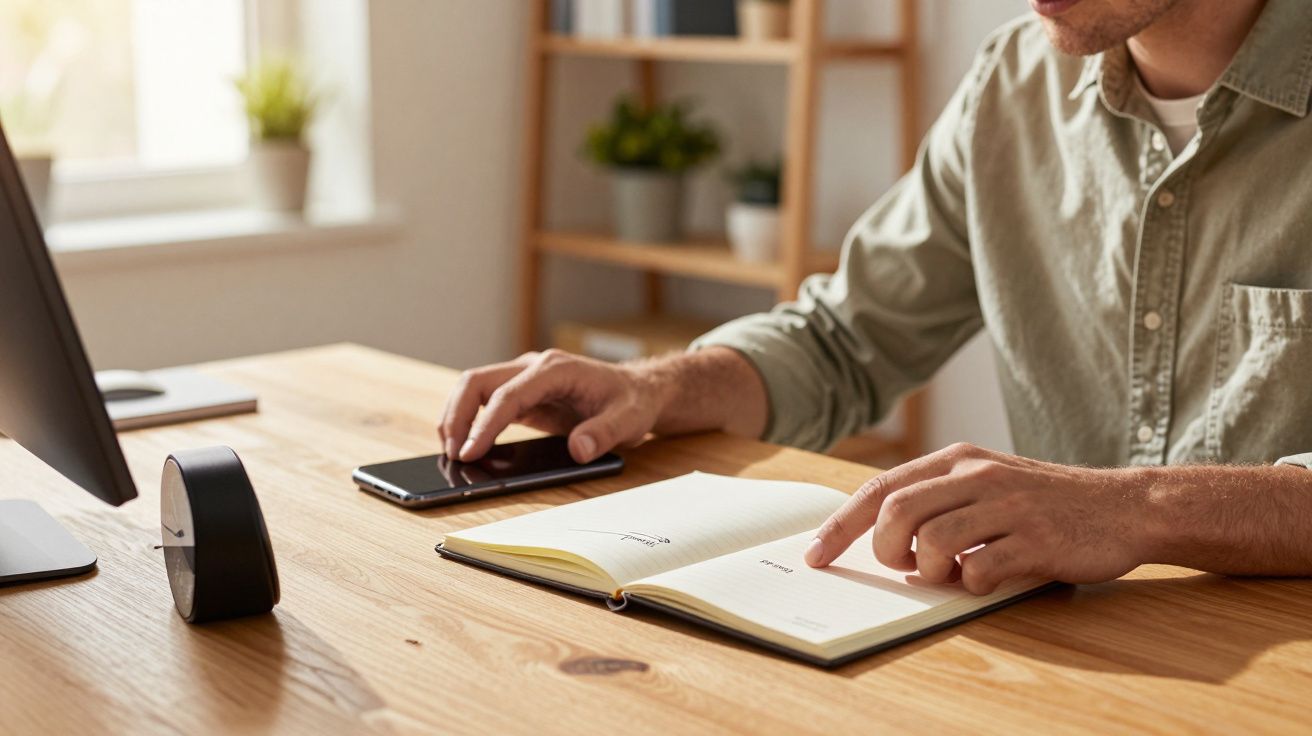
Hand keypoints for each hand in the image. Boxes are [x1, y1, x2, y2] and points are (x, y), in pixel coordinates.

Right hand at [437, 349, 667, 463]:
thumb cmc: (632, 402)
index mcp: (556, 369)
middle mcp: (534, 367)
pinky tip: (465, 444)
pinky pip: (486, 401)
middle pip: (478, 382)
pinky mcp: (523, 393)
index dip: (485, 424)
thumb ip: (604, 433)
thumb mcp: (629, 420)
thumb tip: (578, 450)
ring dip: (456, 416)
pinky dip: (469, 419)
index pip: (508, 394)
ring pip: (475, 387)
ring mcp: (526, 378)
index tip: (470, 453)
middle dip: (457, 415)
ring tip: (451, 452)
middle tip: (452, 454)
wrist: (638, 390)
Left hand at [804, 443, 1149, 593]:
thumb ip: (937, 500)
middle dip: (885, 552)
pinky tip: (987, 578)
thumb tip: (878, 537)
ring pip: (932, 542)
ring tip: (951, 573)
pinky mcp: (1035, 539)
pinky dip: (972, 585)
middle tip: (903, 568)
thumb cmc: (1044, 502)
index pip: (880, 489)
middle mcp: (976, 475)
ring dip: (930, 571)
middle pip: (896, 513)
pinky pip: (979, 570)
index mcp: (956, 460)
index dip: (840, 525)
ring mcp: (1006, 506)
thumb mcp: (986, 483)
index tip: (816, 554)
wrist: (1123, 506)